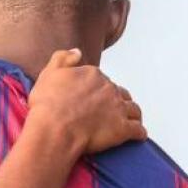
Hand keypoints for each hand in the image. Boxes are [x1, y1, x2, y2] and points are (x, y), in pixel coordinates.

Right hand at [26, 48, 145, 154]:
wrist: (54, 130)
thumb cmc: (48, 105)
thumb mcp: (49, 74)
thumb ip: (63, 58)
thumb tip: (78, 51)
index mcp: (93, 74)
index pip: (100, 80)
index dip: (96, 90)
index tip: (91, 99)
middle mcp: (108, 88)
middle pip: (119, 93)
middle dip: (116, 100)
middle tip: (109, 111)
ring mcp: (118, 108)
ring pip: (133, 109)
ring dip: (132, 114)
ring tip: (130, 120)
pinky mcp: (123, 129)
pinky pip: (138, 130)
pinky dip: (139, 133)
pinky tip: (138, 136)